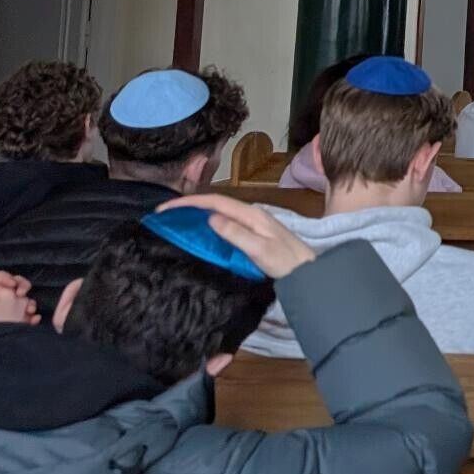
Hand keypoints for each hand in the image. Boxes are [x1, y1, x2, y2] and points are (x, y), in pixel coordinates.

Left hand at [0, 262, 38, 335]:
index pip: (0, 280)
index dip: (9, 279)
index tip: (12, 284)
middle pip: (13, 290)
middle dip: (22, 289)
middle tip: (23, 294)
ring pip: (19, 305)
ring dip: (28, 304)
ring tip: (31, 310)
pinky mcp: (5, 328)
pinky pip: (20, 321)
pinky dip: (29, 320)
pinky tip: (33, 321)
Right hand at [162, 194, 316, 279]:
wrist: (308, 272)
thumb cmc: (286, 263)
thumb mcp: (260, 250)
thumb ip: (237, 234)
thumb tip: (211, 217)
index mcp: (252, 214)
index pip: (216, 201)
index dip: (189, 202)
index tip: (165, 209)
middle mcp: (252, 213)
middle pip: (216, 203)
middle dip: (189, 206)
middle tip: (164, 216)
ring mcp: (253, 222)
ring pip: (220, 212)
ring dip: (197, 214)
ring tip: (175, 222)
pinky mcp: (253, 233)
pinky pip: (226, 223)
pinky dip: (208, 223)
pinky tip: (199, 232)